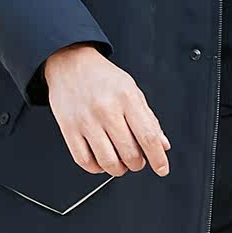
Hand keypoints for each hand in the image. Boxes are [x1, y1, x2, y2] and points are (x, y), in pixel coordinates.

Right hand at [43, 44, 170, 177]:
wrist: (70, 63)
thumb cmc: (103, 77)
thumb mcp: (132, 90)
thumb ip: (149, 119)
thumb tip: (163, 145)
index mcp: (126, 98)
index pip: (147, 136)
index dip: (157, 158)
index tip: (162, 168)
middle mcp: (106, 109)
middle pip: (129, 153)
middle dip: (137, 164)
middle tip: (136, 159)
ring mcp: (86, 120)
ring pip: (108, 162)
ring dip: (118, 169)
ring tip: (119, 162)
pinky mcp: (69, 128)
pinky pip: (84, 161)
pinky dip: (96, 168)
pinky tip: (100, 160)